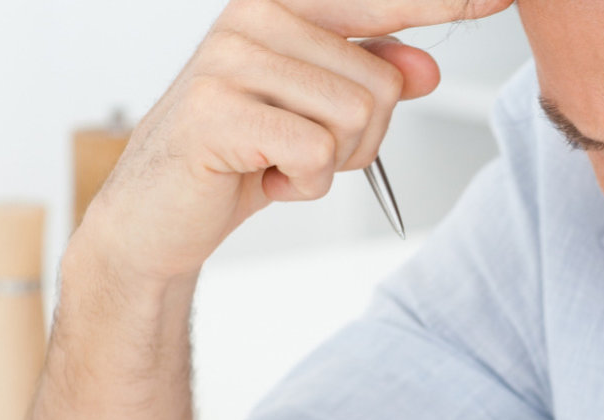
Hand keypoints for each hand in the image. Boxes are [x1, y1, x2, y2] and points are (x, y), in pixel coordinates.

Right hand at [78, 0, 513, 282]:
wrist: (157, 215)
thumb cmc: (237, 155)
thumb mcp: (315, 115)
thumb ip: (369, 80)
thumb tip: (427, 69)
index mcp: (281, 6)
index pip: (382, 0)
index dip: (446, 3)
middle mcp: (255, 17)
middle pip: (381, 83)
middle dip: (358, 139)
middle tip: (302, 151)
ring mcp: (231, 58)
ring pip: (356, 117)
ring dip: (331, 163)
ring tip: (280, 161)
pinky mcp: (218, 109)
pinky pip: (317, 152)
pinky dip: (304, 184)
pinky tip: (264, 177)